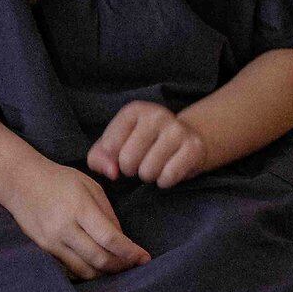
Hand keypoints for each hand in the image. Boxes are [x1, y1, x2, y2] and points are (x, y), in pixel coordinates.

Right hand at [8, 154, 151, 279]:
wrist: (20, 181)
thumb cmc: (59, 179)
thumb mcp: (89, 186)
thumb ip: (107, 213)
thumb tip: (122, 241)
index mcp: (79, 208)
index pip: (110, 238)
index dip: (130, 252)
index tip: (144, 257)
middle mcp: (64, 228)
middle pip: (100, 259)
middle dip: (121, 265)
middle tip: (133, 264)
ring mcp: (52, 241)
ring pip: (86, 270)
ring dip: (106, 272)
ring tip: (117, 266)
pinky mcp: (44, 249)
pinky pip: (71, 269)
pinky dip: (88, 271)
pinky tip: (96, 265)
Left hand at [87, 101, 206, 188]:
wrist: (183, 138)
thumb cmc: (141, 142)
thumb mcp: (115, 143)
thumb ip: (99, 157)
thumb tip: (111, 172)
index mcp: (134, 110)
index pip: (109, 146)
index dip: (112, 159)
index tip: (121, 155)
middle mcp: (156, 114)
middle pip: (128, 160)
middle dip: (130, 169)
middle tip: (139, 163)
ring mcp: (177, 129)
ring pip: (148, 171)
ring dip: (148, 176)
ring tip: (154, 166)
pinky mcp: (193, 147)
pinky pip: (168, 177)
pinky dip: (164, 181)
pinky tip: (167, 171)